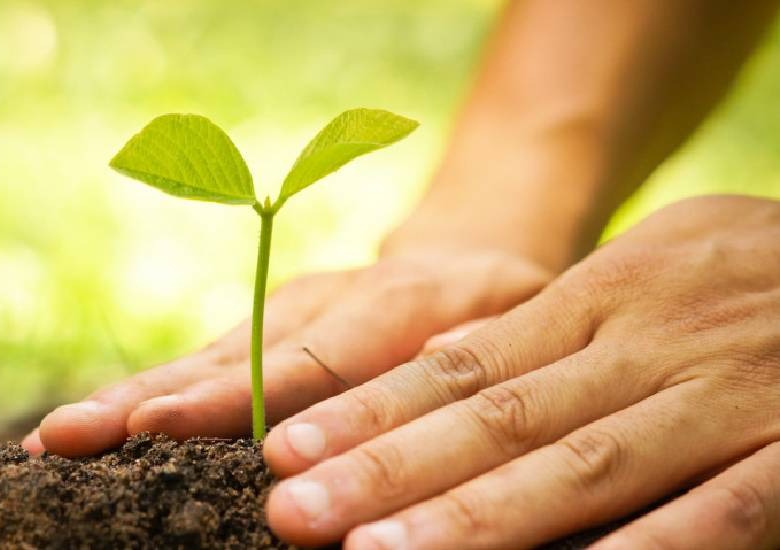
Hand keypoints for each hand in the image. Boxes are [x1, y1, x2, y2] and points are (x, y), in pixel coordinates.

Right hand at [23, 250, 549, 456]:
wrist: (465, 251)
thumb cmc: (500, 301)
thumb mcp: (520, 314)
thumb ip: (481, 342)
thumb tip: (440, 357)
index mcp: (387, 305)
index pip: (308, 361)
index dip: (236, 398)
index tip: (160, 428)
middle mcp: (319, 304)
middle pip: (229, 358)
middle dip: (149, 403)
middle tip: (69, 438)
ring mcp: (285, 312)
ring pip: (200, 360)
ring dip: (126, 400)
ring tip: (51, 440)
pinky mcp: (265, 324)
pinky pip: (202, 364)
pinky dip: (144, 398)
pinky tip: (85, 429)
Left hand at [263, 195, 779, 548]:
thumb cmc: (736, 268)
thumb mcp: (639, 268)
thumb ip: (545, 326)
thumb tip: (441, 368)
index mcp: (597, 299)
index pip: (460, 365)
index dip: (370, 412)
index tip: (287, 449)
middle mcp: (641, 346)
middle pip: (495, 417)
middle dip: (386, 469)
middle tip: (291, 510)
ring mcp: (720, 398)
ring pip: (581, 463)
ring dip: (474, 516)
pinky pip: (719, 512)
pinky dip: (645, 549)